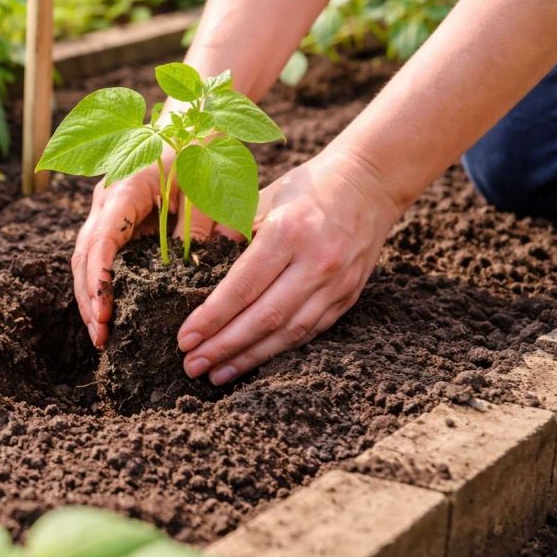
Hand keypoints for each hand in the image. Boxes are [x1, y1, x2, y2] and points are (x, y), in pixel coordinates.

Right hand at [72, 149, 226, 347]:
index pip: (102, 238)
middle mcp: (106, 200)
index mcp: (125, 187)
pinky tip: (108, 314)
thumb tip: (195, 269)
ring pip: (85, 260)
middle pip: (84, 255)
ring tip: (100, 335)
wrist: (191, 125)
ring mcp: (106, 211)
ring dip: (90, 298)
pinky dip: (101, 287)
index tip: (103, 311)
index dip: (99, 278)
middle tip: (99, 336)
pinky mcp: (115, 223)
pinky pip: (100, 258)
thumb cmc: (200, 152)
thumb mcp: (205, 187)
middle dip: (88, 298)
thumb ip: (198, 226)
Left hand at [178, 147, 403, 384]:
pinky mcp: (347, 297)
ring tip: (216, 373)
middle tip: (191, 365)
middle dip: (224, 346)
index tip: (185, 338)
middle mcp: (315, 263)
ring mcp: (336, 284)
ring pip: (288, 332)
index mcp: (288, 232)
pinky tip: (253, 360)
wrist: (370, 183)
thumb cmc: (306, 187)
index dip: (212, 317)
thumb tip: (195, 263)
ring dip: (249, 357)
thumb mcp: (263, 194)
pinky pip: (309, 332)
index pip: (243, 286)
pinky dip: (278, 350)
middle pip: (264, 318)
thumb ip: (230, 229)